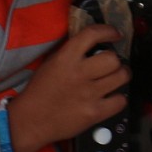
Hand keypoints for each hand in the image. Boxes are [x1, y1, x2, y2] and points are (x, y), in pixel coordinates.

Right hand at [5, 26, 128, 151]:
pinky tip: (111, 98)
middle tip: (112, 65)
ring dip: (121, 76)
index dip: (108, 31)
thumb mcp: (50, 63)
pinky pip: (120, 101)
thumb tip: (92, 45)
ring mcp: (88, 94)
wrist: (30, 120)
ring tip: (115, 79)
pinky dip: (118, 99)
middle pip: (113, 58)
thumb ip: (70, 52)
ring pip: (121, 77)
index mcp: (65, 58)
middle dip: (115, 60)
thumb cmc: (39, 92)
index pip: (92, 35)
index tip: (115, 34)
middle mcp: (79, 74)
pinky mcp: (94, 113)